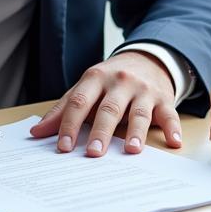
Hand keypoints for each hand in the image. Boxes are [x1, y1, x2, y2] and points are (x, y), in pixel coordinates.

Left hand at [30, 51, 181, 155]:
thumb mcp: (86, 87)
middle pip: (109, 109)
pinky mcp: (164, 98)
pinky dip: (173, 128)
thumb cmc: (111, 80)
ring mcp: (143, 90)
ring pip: (139, 113)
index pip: (80, 102)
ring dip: (135, 132)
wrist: (148, 58)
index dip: (70, 125)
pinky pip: (169, 114)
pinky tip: (174, 142)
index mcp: (96, 78)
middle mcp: (120, 82)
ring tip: (131, 150)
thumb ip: (64, 109)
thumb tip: (36, 133)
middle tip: (93, 153)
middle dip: (101, 131)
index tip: (64, 147)